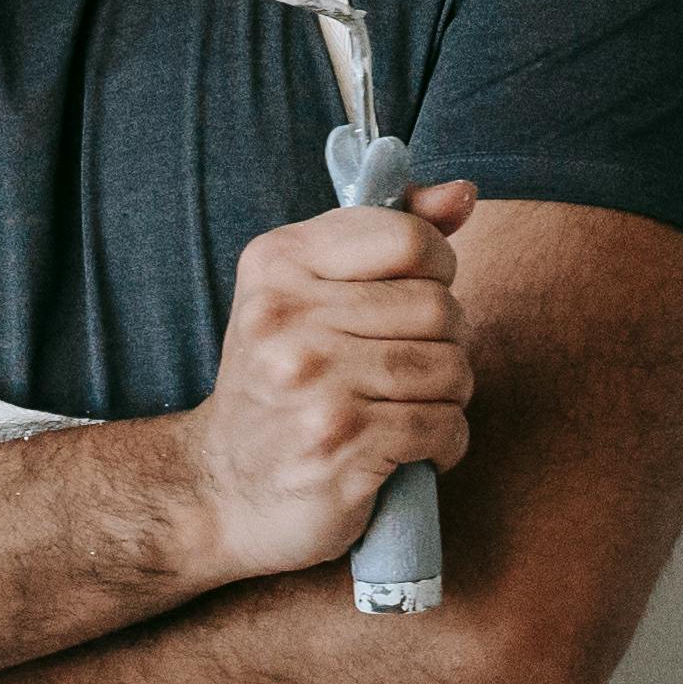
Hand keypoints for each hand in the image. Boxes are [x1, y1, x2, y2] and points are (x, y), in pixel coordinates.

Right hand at [171, 177, 477, 577]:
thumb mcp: (308, 294)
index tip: (402, 303)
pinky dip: (442, 444)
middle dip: (443, 344)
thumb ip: (386, 239)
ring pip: (452, 368)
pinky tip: (403, 450)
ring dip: (446, 398)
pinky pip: (445, 427)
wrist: (220, 490)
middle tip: (400, 371)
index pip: (410, 238)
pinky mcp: (340, 444)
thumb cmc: (279, 386)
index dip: (431, 271)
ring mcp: (311, 383)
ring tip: (402, 409)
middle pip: (441, 307)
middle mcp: (284, 317)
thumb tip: (462, 194)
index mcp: (276, 265)